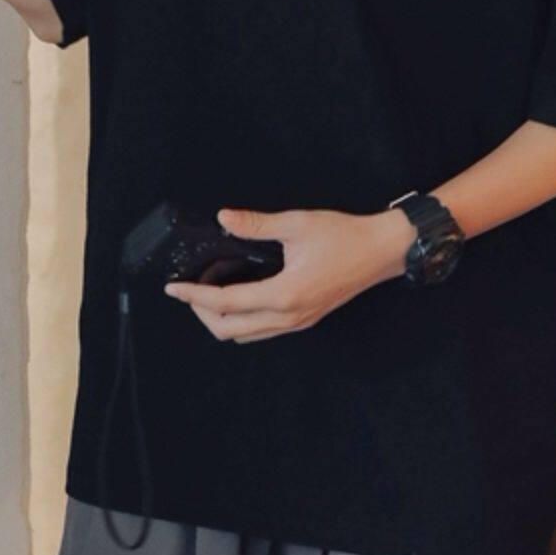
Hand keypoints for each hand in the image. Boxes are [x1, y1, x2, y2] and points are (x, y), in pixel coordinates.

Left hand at [162, 205, 409, 343]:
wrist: (382, 252)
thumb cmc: (344, 237)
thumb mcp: (297, 224)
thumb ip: (256, 224)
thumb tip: (224, 218)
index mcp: (283, 295)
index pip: (225, 303)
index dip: (194, 296)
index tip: (173, 288)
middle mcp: (288, 317)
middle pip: (230, 330)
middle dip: (202, 314)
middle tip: (188, 291)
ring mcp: (298, 323)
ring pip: (246, 335)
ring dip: (221, 320)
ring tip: (208, 294)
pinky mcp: (305, 319)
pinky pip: (263, 331)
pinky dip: (242, 320)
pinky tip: (239, 296)